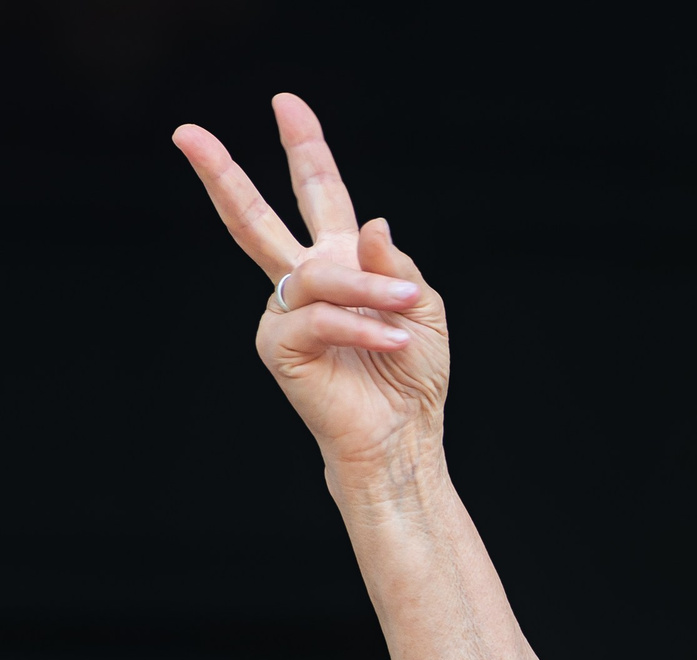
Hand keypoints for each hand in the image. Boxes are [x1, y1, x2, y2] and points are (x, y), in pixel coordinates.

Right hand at [173, 94, 448, 482]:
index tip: (286, 104)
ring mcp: (284, 312)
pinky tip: (391, 340)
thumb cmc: (413, 375)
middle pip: (255, 218)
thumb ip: (397, 266)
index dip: (305, 149)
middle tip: (187, 134)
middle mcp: (303, 281)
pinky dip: (359, 326)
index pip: (318, 195)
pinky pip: (317, 318)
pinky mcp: (278, 345)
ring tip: (405, 314)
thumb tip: (371, 224)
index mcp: (340, 261)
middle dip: (223, 175)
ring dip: (367, 292)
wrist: (402, 433)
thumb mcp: (423, 308)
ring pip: (317, 275)